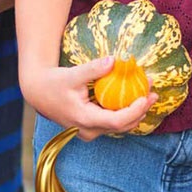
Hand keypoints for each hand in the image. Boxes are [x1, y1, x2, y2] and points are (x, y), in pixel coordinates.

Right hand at [23, 58, 155, 140]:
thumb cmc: (54, 83)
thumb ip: (93, 69)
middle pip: (122, 126)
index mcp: (84, 120)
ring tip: (148, 93)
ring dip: (135, 111)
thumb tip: (114, 60)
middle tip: (153, 92)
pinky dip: (125, 111)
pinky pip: (113, 123)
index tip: (146, 97)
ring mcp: (90, 131)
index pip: (116, 121)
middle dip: (140, 110)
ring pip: (119, 126)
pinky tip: (134, 98)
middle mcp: (88, 130)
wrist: (38, 92)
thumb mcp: (72, 74)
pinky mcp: (91, 127)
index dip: (134, 111)